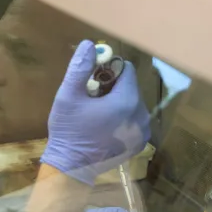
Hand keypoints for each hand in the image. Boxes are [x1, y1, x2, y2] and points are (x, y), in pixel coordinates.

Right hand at [41, 40, 150, 184]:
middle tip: (92, 99)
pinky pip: (134, 120)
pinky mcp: (140, 143)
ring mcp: (143, 132)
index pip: (127, 70)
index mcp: (127, 102)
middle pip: (131, 87)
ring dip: (118, 103)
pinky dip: (122, 118)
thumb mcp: (68, 95)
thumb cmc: (69, 130)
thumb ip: (80, 68)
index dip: (109, 70)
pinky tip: (105, 126)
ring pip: (133, 103)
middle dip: (113, 88)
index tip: (92, 81)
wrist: (71, 167)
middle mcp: (142, 116)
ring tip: (97, 114)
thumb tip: (90, 44)